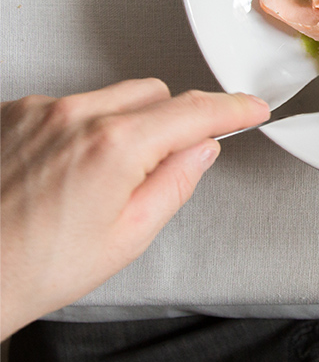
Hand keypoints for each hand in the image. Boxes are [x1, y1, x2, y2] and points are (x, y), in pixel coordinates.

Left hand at [1, 79, 269, 339]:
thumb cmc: (32, 267)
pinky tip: (63, 170)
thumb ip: (175, 182)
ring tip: (96, 178)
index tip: (251, 109)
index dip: (232, 109)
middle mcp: (75, 116)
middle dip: (170, 121)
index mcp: (114, 146)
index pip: (194, 111)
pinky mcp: (11, 112)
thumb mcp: (127, 236)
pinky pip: (68, 104)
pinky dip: (80, 126)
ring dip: (122, 123)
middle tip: (158, 165)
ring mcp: (39, 110)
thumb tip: (200, 151)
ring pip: (110, 96)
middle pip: (154, 93)